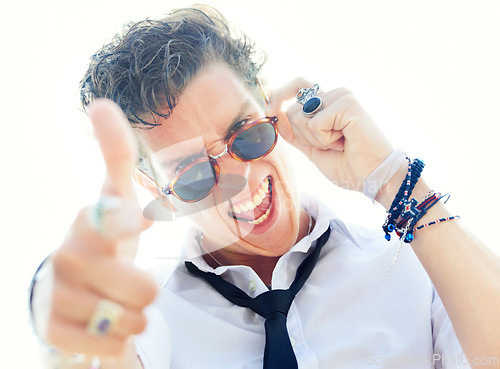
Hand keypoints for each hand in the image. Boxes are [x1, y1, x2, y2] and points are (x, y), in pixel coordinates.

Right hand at [32, 99, 157, 357]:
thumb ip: (115, 159)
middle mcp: (69, 252)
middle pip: (142, 287)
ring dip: (135, 318)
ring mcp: (55, 292)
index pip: (112, 215)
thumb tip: (102, 102)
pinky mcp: (49, 328)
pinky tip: (104, 328)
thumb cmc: (102, 245)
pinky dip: (119, 342)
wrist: (69, 294)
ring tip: (119, 306)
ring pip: (129, 320)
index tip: (132, 222)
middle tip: (137, 288)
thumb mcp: (115, 205)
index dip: (124, 222)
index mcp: (92, 220)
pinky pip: (111, 347)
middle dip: (147, 292)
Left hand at [267, 78, 393, 191]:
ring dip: (315, 140)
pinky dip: (324, 140)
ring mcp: (342, 96)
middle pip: (292, 110)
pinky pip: (314, 123)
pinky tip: (345, 141)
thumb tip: (275, 115)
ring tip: (340, 143)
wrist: (372, 178)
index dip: (279, 94)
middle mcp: (334, 95)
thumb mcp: (312, 148)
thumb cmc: (348, 166)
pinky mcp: (348, 103)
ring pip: (301, 117)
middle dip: (303, 136)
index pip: (297, 86)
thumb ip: (295, 133)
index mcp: (328, 103)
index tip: (270, 110)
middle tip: (330, 145)